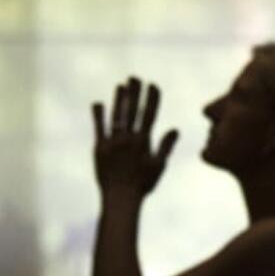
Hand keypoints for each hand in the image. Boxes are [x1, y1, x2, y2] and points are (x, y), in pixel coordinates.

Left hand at [92, 77, 177, 195]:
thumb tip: (175, 129)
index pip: (149, 114)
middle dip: (134, 93)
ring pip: (117, 116)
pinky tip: (99, 103)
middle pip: (132, 110)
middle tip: (135, 77)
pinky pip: (99, 128)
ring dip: (119, 99)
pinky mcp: (99, 148)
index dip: (152, 98)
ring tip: (121, 85)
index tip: (154, 85)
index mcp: (144, 141)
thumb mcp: (159, 165)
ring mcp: (113, 142)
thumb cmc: (143, 184)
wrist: (120, 198)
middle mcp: (128, 138)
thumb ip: (166, 146)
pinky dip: (99, 115)